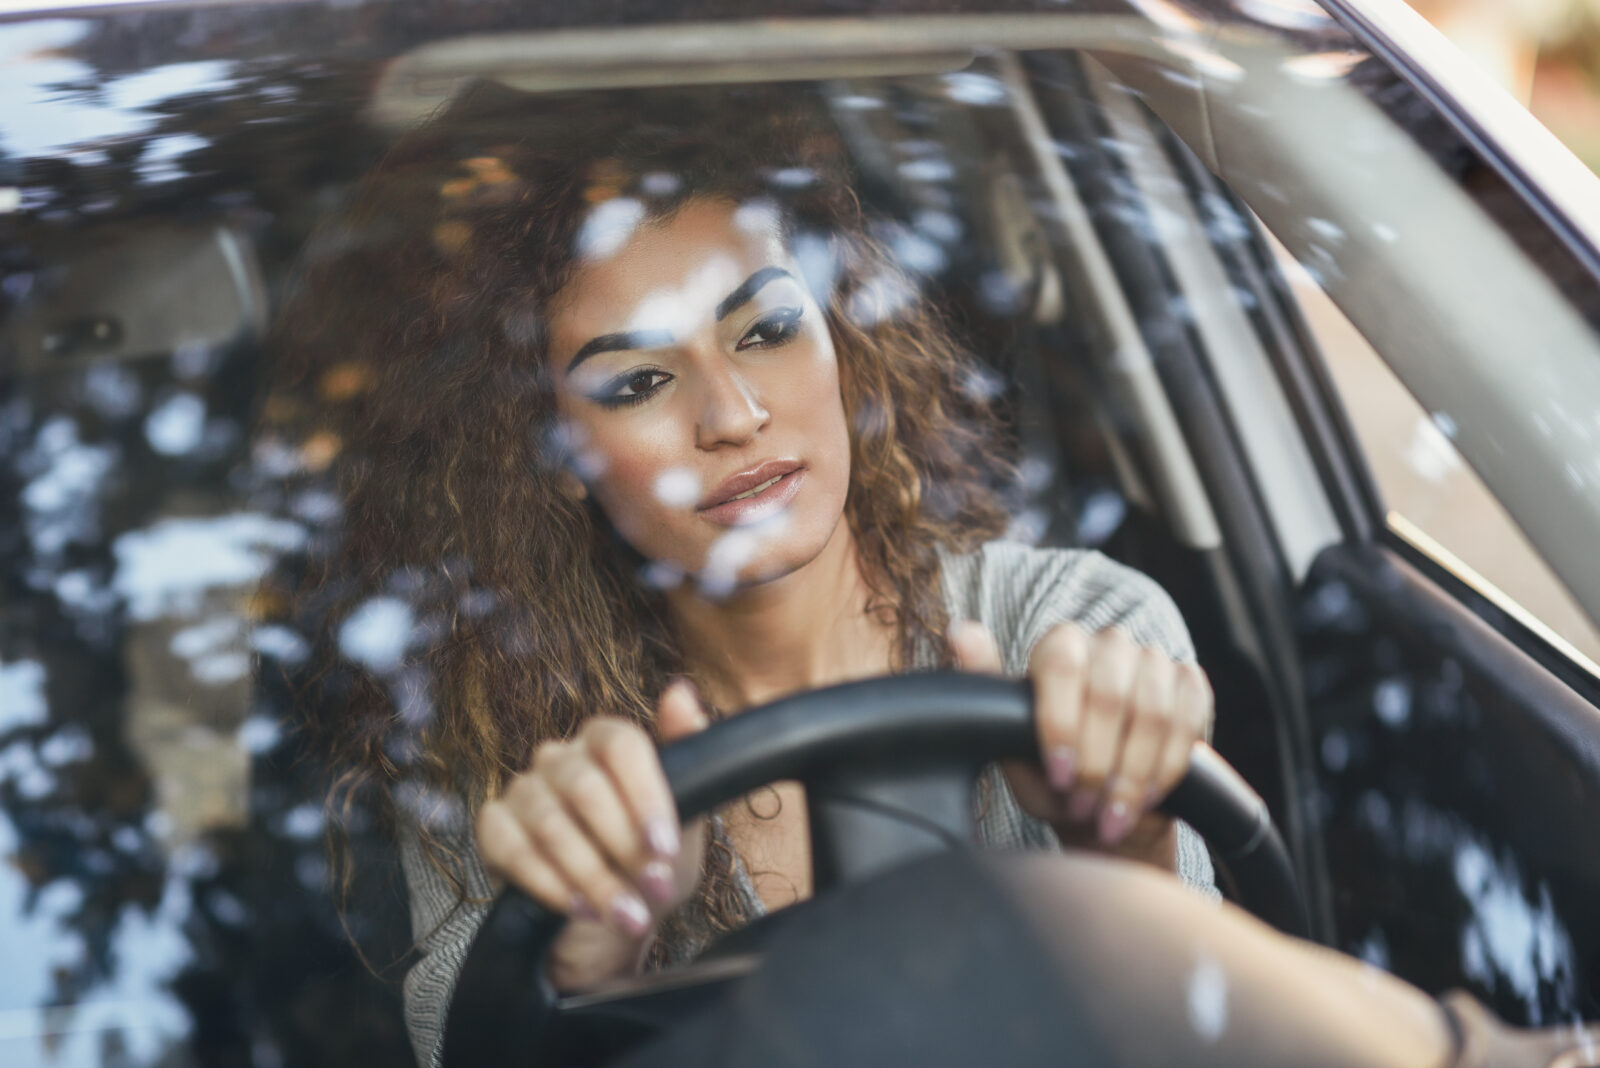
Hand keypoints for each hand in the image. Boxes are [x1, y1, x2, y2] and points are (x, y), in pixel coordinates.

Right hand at [474, 678, 709, 988]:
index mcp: (605, 742)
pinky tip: (579, 908)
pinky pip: (513, 850)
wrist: (613, 922)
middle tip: (652, 890)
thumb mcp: (688, 815)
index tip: (665, 848)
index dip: (645, 796)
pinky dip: (550, 884)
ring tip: (626, 915)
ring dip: (593, 877)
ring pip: (551, 825)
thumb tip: (682, 693)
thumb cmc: (652, 861)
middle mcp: (559, 757)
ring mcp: (522, 790)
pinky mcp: (493, 828)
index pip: (620, 744)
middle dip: (622, 846)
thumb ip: (689, 751)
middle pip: (584, 787)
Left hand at [949, 620, 1212, 855]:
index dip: (1062, 725)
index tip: (1058, 778)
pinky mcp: (1190, 684)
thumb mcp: (1009, 742)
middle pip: (1108, 693)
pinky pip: (1188, 720)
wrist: (1105, 808)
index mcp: (1060, 646)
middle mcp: (1107, 643)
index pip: (1061, 666)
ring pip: (1151, 711)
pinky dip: (1167, 767)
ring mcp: (1153, 660)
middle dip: (1097, 763)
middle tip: (1083, 805)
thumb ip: (984, 685)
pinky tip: (1148, 796)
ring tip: (1112, 813)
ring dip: (1133, 774)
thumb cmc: (1051, 775)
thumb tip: (960, 630)